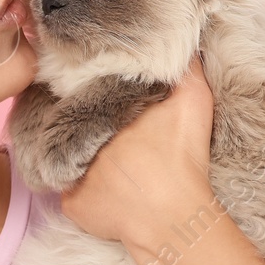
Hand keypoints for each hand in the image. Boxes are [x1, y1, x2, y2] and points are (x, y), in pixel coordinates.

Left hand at [59, 53, 214, 244]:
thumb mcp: (192, 103)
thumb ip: (185, 69)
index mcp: (104, 114)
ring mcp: (72, 173)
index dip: (93, 96)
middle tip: (113, 139)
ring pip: (73, 158)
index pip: (87, 97)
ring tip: (110, 165)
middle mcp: (80, 139)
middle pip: (78, 127)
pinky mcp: (73, 203)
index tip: (105, 103)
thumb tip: (181, 45)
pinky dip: (88, 192)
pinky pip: (73, 193)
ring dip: (84, 158)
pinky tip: (107, 191)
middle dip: (88, 128)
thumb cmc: (183, 161)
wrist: (173, 218)